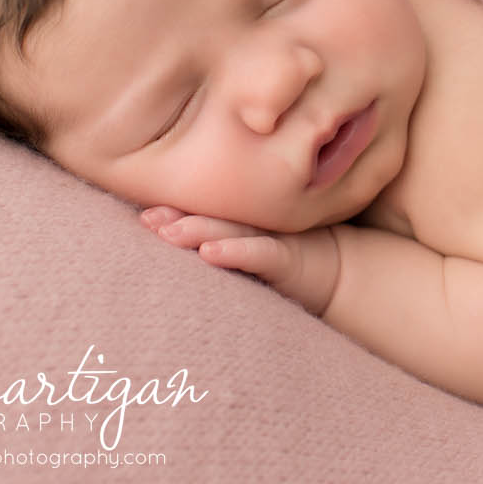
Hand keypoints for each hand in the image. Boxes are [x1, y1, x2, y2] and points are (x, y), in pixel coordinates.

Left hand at [138, 206, 341, 317]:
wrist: (339, 272)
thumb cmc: (287, 257)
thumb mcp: (252, 244)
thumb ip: (221, 234)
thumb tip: (170, 238)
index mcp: (239, 222)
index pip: (203, 213)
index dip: (174, 210)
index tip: (143, 212)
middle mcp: (253, 224)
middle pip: (210, 218)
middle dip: (177, 217)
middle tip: (146, 219)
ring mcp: (273, 237)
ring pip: (230, 231)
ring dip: (198, 230)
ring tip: (166, 232)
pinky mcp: (290, 258)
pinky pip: (260, 254)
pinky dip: (235, 252)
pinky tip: (210, 254)